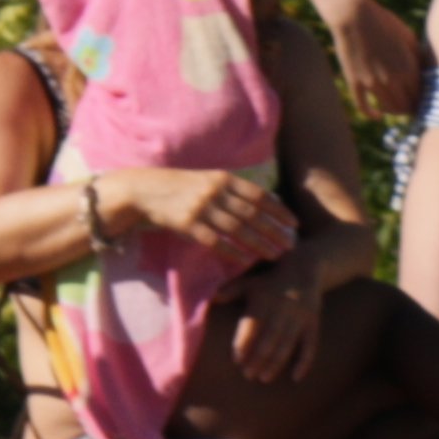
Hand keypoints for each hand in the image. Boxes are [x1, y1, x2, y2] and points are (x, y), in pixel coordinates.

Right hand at [119, 164, 294, 264]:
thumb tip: (264, 201)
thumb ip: (233, 189)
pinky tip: (246, 260)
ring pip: (237, 229)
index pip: (259, 195)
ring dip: (259, 243)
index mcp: (222, 178)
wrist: (143, 190)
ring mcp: (201, 208)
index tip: (294, 224)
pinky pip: (215, 241)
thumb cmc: (180, 186)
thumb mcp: (208, 179)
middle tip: (291, 244)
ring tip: (275, 255)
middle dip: (274, 230)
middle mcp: (214, 192)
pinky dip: (232, 251)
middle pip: (252, 214)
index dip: (279, 210)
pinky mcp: (187, 225)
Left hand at [219, 262, 326, 386]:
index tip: (237, 360)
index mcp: (264, 298)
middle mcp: (283, 307)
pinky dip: (304, 362)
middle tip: (248, 375)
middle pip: (270, 338)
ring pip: (288, 344)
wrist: (304, 269)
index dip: (244, 343)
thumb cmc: (269, 282)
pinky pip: (310, 345)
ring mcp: (300, 317)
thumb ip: (230, 291)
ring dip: (276, 363)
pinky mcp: (313, 323)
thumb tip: (210, 298)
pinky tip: (295, 378)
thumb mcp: (249, 283)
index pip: (253, 324)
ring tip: (264, 378)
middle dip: (259, 358)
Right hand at [327, 0, 430, 121]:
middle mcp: (393, 80)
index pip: (423, 97)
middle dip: (412, 109)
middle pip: (408, 106)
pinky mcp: (355, 82)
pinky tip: (376, 116)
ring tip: (396, 109)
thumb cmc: (384, 22)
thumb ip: (418, 58)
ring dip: (395, 112)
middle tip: (412, 108)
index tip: (425, 102)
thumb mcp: (409, 37)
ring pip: (389, 109)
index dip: (425, 102)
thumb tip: (427, 74)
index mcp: (409, 69)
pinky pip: (364, 106)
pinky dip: (371, 114)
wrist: (353, 15)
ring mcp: (373, 83)